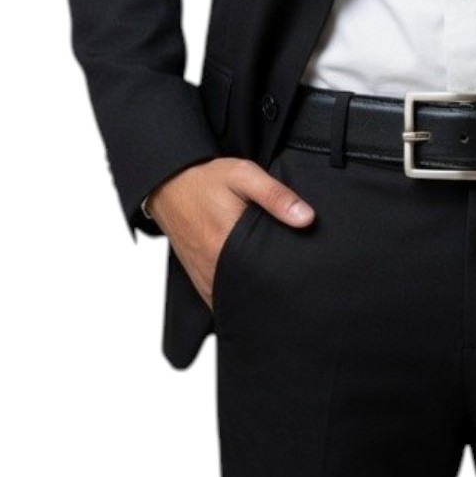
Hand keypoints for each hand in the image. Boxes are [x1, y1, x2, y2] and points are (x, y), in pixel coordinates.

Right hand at [144, 157, 314, 309]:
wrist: (169, 185)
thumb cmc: (206, 180)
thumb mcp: (244, 176)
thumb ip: (276, 196)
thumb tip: (307, 218)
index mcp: (226, 243)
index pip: (265, 275)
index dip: (286, 277)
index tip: (303, 275)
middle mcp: (212, 267)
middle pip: (252, 292)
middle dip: (274, 290)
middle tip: (294, 282)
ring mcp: (204, 277)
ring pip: (235, 300)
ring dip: (254, 296)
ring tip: (276, 286)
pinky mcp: (200, 279)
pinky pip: (221, 300)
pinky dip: (237, 298)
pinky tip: (254, 288)